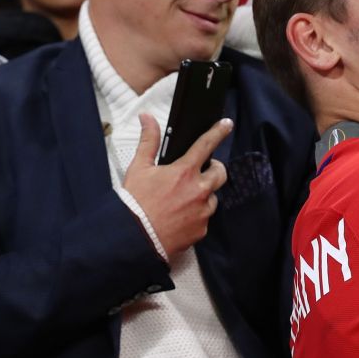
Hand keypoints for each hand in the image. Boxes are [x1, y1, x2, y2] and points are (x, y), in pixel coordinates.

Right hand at [123, 114, 231, 256]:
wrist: (131, 239)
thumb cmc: (134, 204)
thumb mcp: (138, 168)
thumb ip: (148, 141)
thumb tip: (147, 118)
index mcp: (184, 172)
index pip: (206, 145)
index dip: (218, 132)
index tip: (227, 124)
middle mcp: (199, 190)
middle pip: (220, 173)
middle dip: (213, 170)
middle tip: (199, 173)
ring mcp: (202, 211)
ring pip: (213, 197)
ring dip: (203, 196)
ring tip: (182, 200)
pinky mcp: (201, 230)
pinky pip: (204, 218)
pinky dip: (196, 216)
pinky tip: (179, 218)